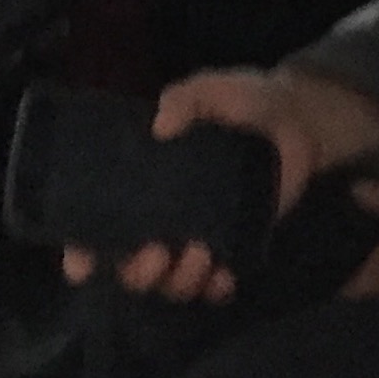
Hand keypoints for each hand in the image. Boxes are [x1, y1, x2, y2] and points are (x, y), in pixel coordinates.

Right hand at [61, 67, 378, 305]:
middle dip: (137, 272)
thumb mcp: (214, 88)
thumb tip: (159, 127)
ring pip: (170, 282)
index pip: (97, 221)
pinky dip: (215, 288)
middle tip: (158, 251)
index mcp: (142, 178)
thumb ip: (186, 99)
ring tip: (201, 253)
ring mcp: (196, 235)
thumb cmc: (245, 99)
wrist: (298, 118)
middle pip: (130, 267)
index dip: (82, 250)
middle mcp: (161, 215)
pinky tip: (223, 276)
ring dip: (179, 280)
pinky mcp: (232, 246)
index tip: (81, 266)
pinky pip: (214, 285)